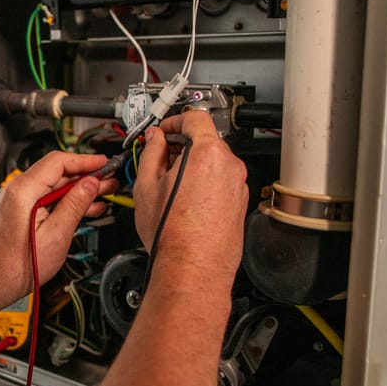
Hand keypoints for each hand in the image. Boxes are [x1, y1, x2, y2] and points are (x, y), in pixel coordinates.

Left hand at [0, 151, 117, 318]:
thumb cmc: (18, 266)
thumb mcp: (57, 235)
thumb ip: (75, 204)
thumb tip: (90, 184)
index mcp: (23, 191)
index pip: (57, 162)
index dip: (84, 161)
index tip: (103, 163)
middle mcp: (17, 190)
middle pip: (57, 172)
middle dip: (85, 175)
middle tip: (109, 180)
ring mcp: (17, 200)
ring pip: (54, 185)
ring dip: (79, 189)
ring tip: (104, 193)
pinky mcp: (20, 210)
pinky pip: (47, 198)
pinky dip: (67, 200)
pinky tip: (86, 206)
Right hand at [133, 111, 247, 285]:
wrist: (193, 267)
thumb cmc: (172, 234)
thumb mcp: (147, 185)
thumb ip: (151, 153)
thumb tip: (155, 140)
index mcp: (208, 154)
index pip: (195, 118)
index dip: (175, 121)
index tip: (163, 131)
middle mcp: (229, 167)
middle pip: (205, 141)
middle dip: (181, 147)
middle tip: (159, 159)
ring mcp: (238, 186)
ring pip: (212, 164)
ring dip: (191, 167)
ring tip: (168, 187)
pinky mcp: (239, 204)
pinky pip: (220, 183)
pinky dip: (203, 184)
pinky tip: (184, 203)